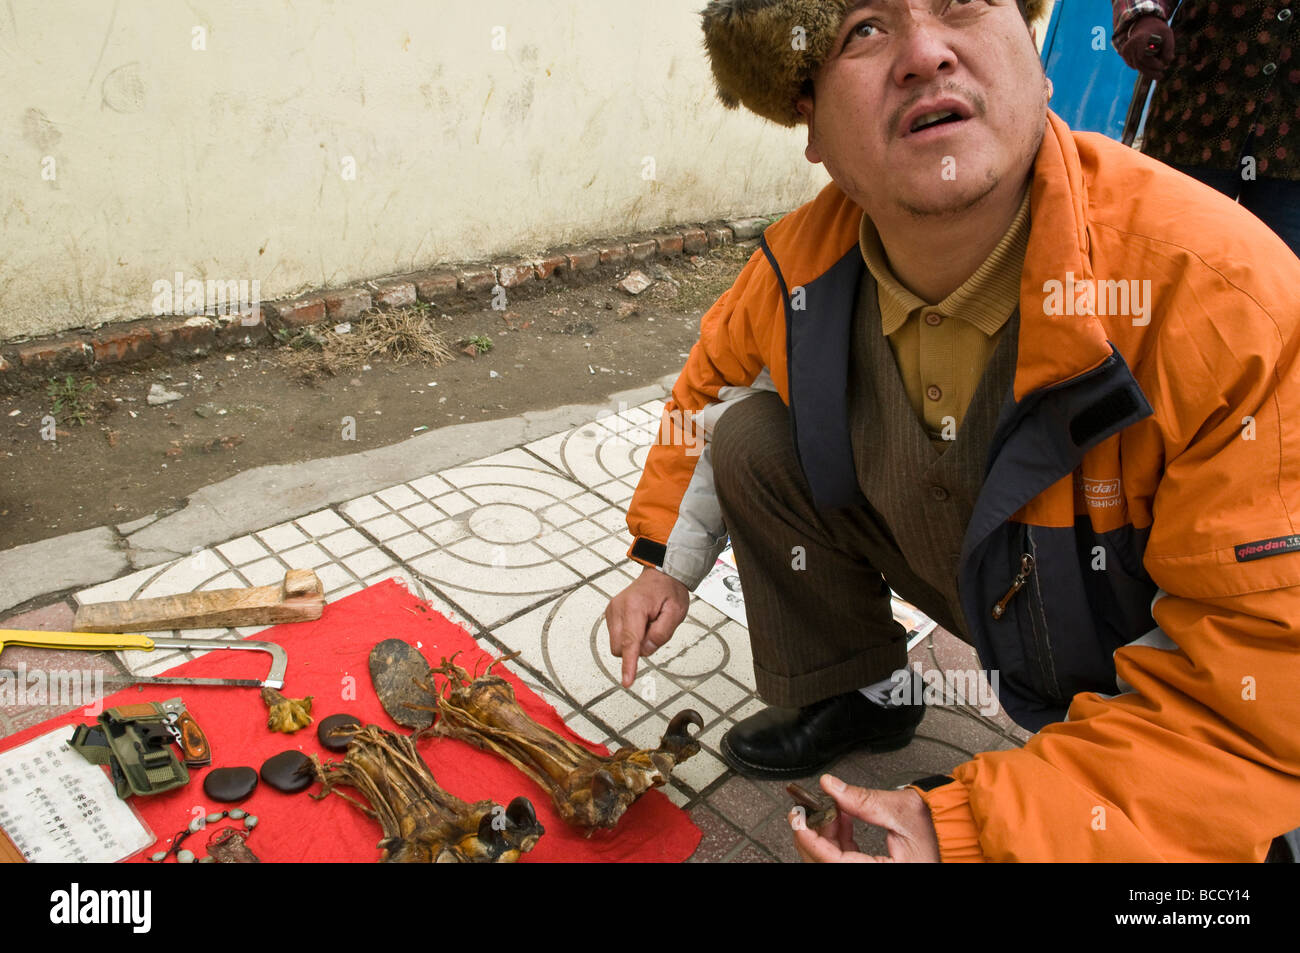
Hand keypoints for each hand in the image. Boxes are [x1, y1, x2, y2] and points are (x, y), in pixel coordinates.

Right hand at [605, 565, 689, 686]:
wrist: (660, 574)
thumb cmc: (668, 590)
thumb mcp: (676, 612)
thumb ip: (662, 633)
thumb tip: (646, 649)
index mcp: (634, 607)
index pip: (630, 642)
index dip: (629, 664)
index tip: (626, 681)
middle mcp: (618, 608)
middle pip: (621, 647)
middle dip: (637, 648)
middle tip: (654, 629)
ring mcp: (612, 610)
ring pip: (618, 644)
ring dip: (633, 642)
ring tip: (648, 623)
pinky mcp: (611, 614)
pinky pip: (618, 636)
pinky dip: (629, 636)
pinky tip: (640, 623)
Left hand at [789, 774, 940, 862]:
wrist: (960, 831)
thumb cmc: (941, 826)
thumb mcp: (900, 809)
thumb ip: (862, 800)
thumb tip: (830, 786)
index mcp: (889, 872)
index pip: (836, 862)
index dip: (812, 841)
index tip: (798, 820)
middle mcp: (879, 876)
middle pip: (828, 865)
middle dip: (814, 837)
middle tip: (806, 811)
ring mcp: (874, 872)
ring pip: (834, 862)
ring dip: (825, 836)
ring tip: (830, 808)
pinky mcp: (874, 868)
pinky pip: (846, 859)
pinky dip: (838, 839)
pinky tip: (840, 817)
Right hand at [1119, 15, 1174, 79]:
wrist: (1144, 25)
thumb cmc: (1158, 30)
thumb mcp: (1168, 34)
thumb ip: (1169, 48)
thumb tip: (1167, 62)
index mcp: (1140, 38)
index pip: (1142, 57)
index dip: (1152, 64)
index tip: (1162, 66)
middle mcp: (1130, 45)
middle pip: (1139, 64)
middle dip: (1151, 72)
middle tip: (1161, 76)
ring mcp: (1126, 50)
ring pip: (1137, 67)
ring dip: (1148, 70)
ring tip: (1158, 70)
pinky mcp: (1124, 55)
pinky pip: (1134, 65)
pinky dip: (1143, 67)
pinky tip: (1151, 63)